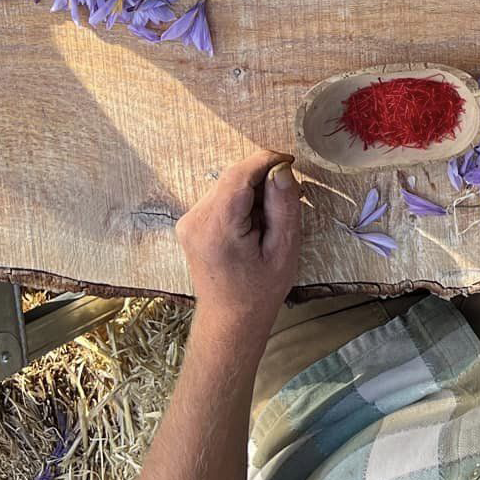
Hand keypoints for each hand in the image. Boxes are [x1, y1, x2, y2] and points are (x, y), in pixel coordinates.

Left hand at [176, 150, 303, 330]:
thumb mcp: (284, 249)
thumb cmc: (260, 291)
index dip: (267, 160)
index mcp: (217, 227)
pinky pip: (219, 197)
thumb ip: (283, 207)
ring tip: (270, 219)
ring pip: (226, 185)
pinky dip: (240, 201)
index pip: (239, 174)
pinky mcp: (189, 223)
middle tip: (288, 198)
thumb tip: (281, 170)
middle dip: (262, 179)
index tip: (291, 163)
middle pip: (232, 177)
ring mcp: (188, 221)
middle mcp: (195, 220)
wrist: (230, 319)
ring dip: (252, 190)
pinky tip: (253, 224)